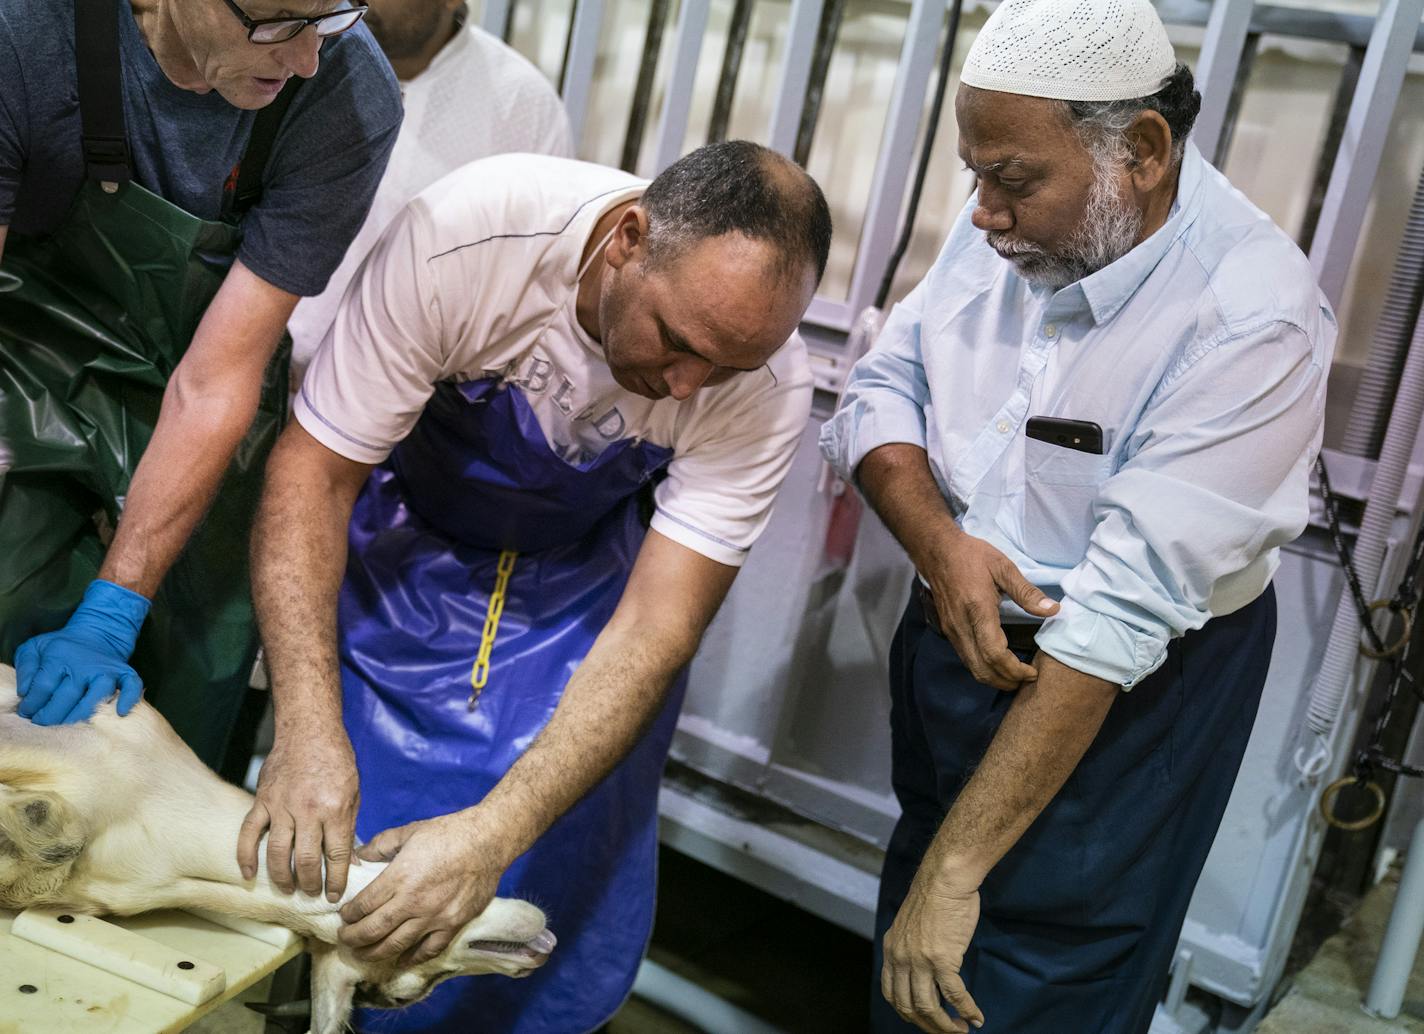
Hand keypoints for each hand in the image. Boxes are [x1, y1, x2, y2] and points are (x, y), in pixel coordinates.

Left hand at [15, 579, 149, 724]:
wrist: (99, 633)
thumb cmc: (62, 646)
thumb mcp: (35, 647)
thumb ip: (26, 667)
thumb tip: (25, 693)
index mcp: (60, 655)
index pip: (43, 687)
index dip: (31, 705)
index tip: (26, 713)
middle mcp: (85, 663)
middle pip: (68, 696)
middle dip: (51, 716)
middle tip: (42, 724)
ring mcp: (107, 669)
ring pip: (98, 696)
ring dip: (81, 715)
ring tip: (68, 726)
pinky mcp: (125, 673)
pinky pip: (132, 686)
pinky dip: (129, 699)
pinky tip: (120, 713)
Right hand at [238, 731, 359, 901]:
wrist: (309, 731)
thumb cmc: (336, 762)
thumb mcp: (353, 794)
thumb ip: (348, 828)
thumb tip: (350, 862)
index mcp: (334, 809)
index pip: (336, 855)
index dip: (336, 879)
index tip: (335, 895)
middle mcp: (307, 810)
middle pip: (306, 859)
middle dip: (310, 883)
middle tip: (311, 894)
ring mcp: (281, 806)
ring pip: (277, 852)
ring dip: (282, 876)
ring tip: (288, 889)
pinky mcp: (262, 800)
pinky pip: (249, 833)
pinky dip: (246, 856)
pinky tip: (249, 874)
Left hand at [338, 812, 505, 965]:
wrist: (488, 841)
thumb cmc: (448, 833)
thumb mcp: (410, 831)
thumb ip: (381, 845)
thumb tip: (359, 856)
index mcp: (400, 876)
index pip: (364, 905)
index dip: (349, 915)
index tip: (344, 916)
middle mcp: (413, 901)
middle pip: (374, 930)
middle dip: (353, 938)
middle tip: (345, 939)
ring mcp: (434, 916)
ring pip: (396, 945)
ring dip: (374, 952)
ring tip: (362, 953)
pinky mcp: (453, 924)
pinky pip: (428, 950)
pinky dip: (411, 958)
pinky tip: (400, 960)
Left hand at [882, 863, 984, 1032]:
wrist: (945, 879)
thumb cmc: (934, 897)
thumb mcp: (909, 925)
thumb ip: (910, 947)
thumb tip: (923, 969)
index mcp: (890, 949)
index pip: (891, 993)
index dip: (907, 1012)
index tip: (923, 1019)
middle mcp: (900, 958)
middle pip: (909, 1006)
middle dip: (928, 1025)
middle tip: (946, 1031)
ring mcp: (920, 960)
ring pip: (929, 1008)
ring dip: (946, 1026)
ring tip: (960, 1030)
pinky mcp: (942, 959)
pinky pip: (954, 995)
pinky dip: (966, 1010)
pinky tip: (976, 1017)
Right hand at [922, 527, 1057, 689]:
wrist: (936, 550)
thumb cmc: (971, 555)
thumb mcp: (1003, 567)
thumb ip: (1027, 592)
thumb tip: (1053, 610)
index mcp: (977, 610)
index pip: (994, 654)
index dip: (1015, 670)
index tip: (1032, 672)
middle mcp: (962, 626)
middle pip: (982, 669)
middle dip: (1006, 681)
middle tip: (1027, 679)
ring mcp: (952, 630)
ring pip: (972, 667)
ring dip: (994, 678)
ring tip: (1016, 676)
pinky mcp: (949, 630)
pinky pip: (966, 658)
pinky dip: (984, 668)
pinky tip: (998, 663)